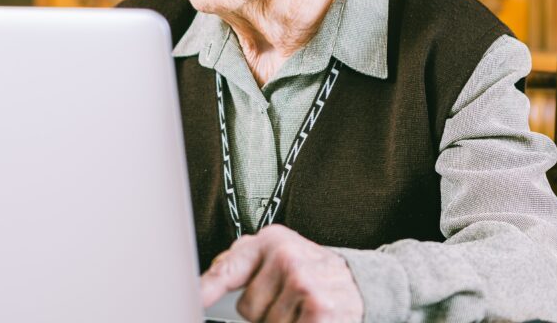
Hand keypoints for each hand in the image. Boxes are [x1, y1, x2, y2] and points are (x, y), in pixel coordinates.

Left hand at [200, 224, 364, 322]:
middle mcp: (286, 257)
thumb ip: (239, 263)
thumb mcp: (278, 253)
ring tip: (301, 309)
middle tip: (288, 300)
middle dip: (264, 312)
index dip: (206, 288)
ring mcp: (303, 283)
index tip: (193, 298)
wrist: (363, 282)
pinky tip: (310, 318)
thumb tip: (204, 283)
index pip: (229, 268)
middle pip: (246, 309)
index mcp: (271, 241)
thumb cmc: (313, 270)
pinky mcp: (319, 310)